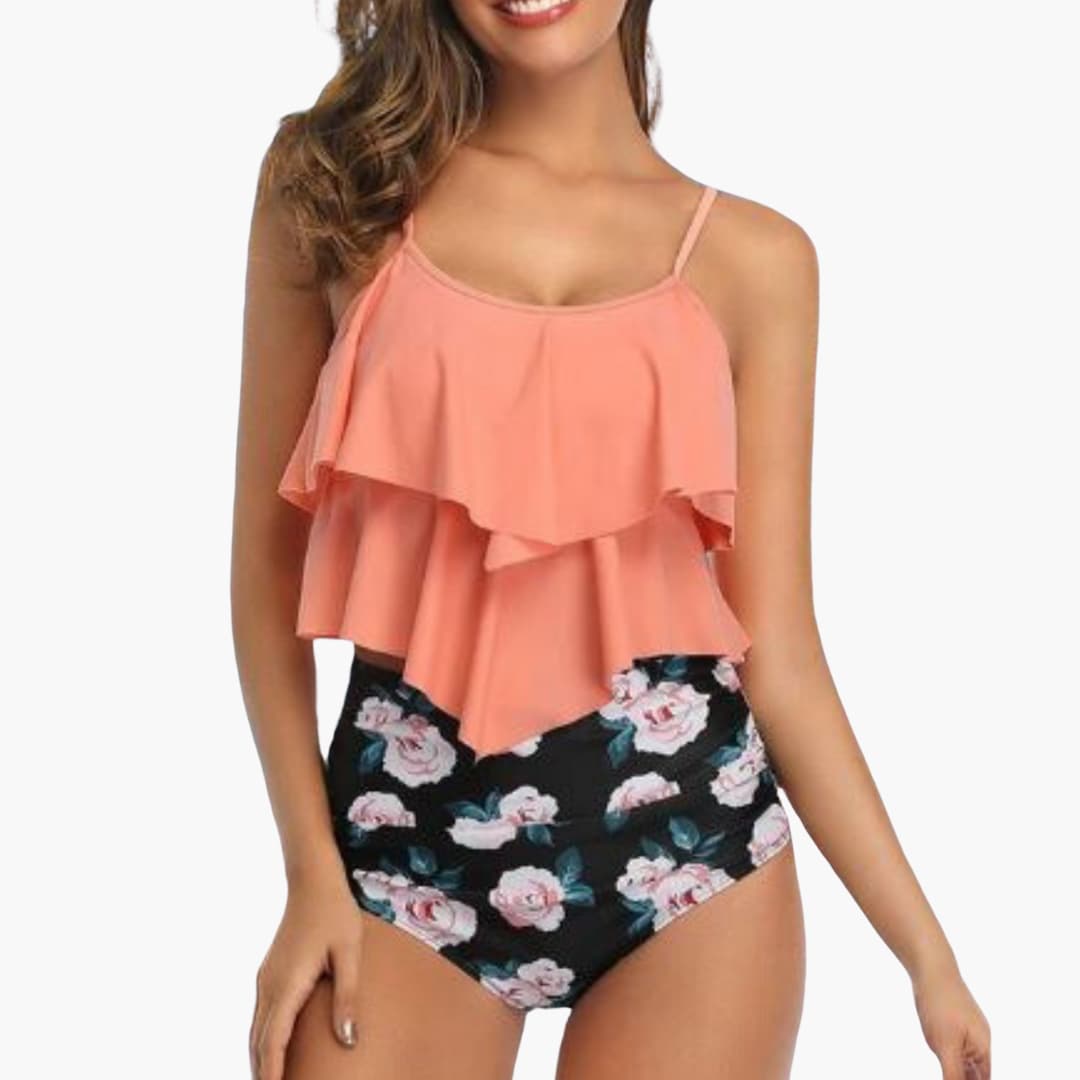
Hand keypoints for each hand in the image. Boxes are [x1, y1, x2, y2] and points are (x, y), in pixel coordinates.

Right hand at [249, 868, 363, 1079]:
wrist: (313, 881)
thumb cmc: (336, 914)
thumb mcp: (349, 954)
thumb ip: (347, 998)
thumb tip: (347, 1042)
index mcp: (287, 985)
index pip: (272, 1044)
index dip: (271, 1076)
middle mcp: (269, 986)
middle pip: (258, 1044)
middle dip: (263, 1075)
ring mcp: (266, 980)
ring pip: (256, 1033)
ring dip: (261, 1061)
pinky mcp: (269, 974)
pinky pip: (261, 1018)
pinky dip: (263, 1043)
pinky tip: (273, 1055)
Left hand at [912, 957, 990, 1079]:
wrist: (931, 966)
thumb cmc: (941, 1003)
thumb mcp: (945, 1045)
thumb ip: (953, 1073)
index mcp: (983, 1050)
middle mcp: (979, 1041)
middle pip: (977, 1074)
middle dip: (966, 1078)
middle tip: (949, 1074)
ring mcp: (967, 1029)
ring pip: (965, 1060)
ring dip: (958, 1070)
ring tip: (948, 1068)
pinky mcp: (954, 1020)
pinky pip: (955, 1046)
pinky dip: (950, 1056)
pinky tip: (941, 1053)